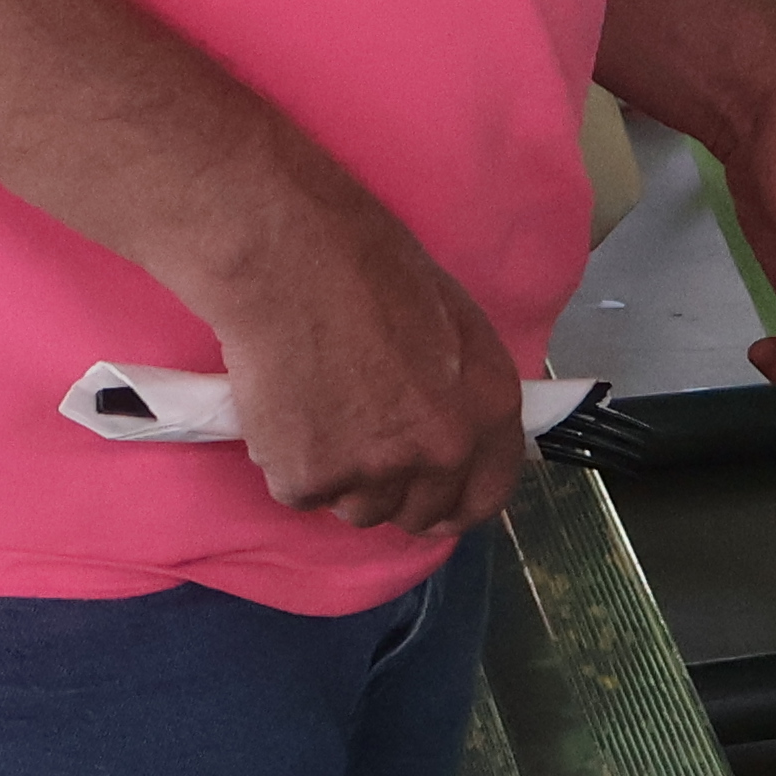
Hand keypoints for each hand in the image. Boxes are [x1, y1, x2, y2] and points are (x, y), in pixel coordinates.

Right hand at [208, 194, 536, 533]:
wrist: (292, 262)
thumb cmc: (372, 271)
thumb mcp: (455, 326)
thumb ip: (462, 393)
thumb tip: (458, 433)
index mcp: (487, 410)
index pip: (486, 496)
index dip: (456, 502)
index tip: (435, 501)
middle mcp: (440, 452)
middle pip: (417, 513)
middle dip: (392, 489)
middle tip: (361, 443)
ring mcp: (374, 472)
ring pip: (356, 507)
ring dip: (340, 477)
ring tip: (321, 411)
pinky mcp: (309, 479)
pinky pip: (300, 490)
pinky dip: (289, 460)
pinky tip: (288, 408)